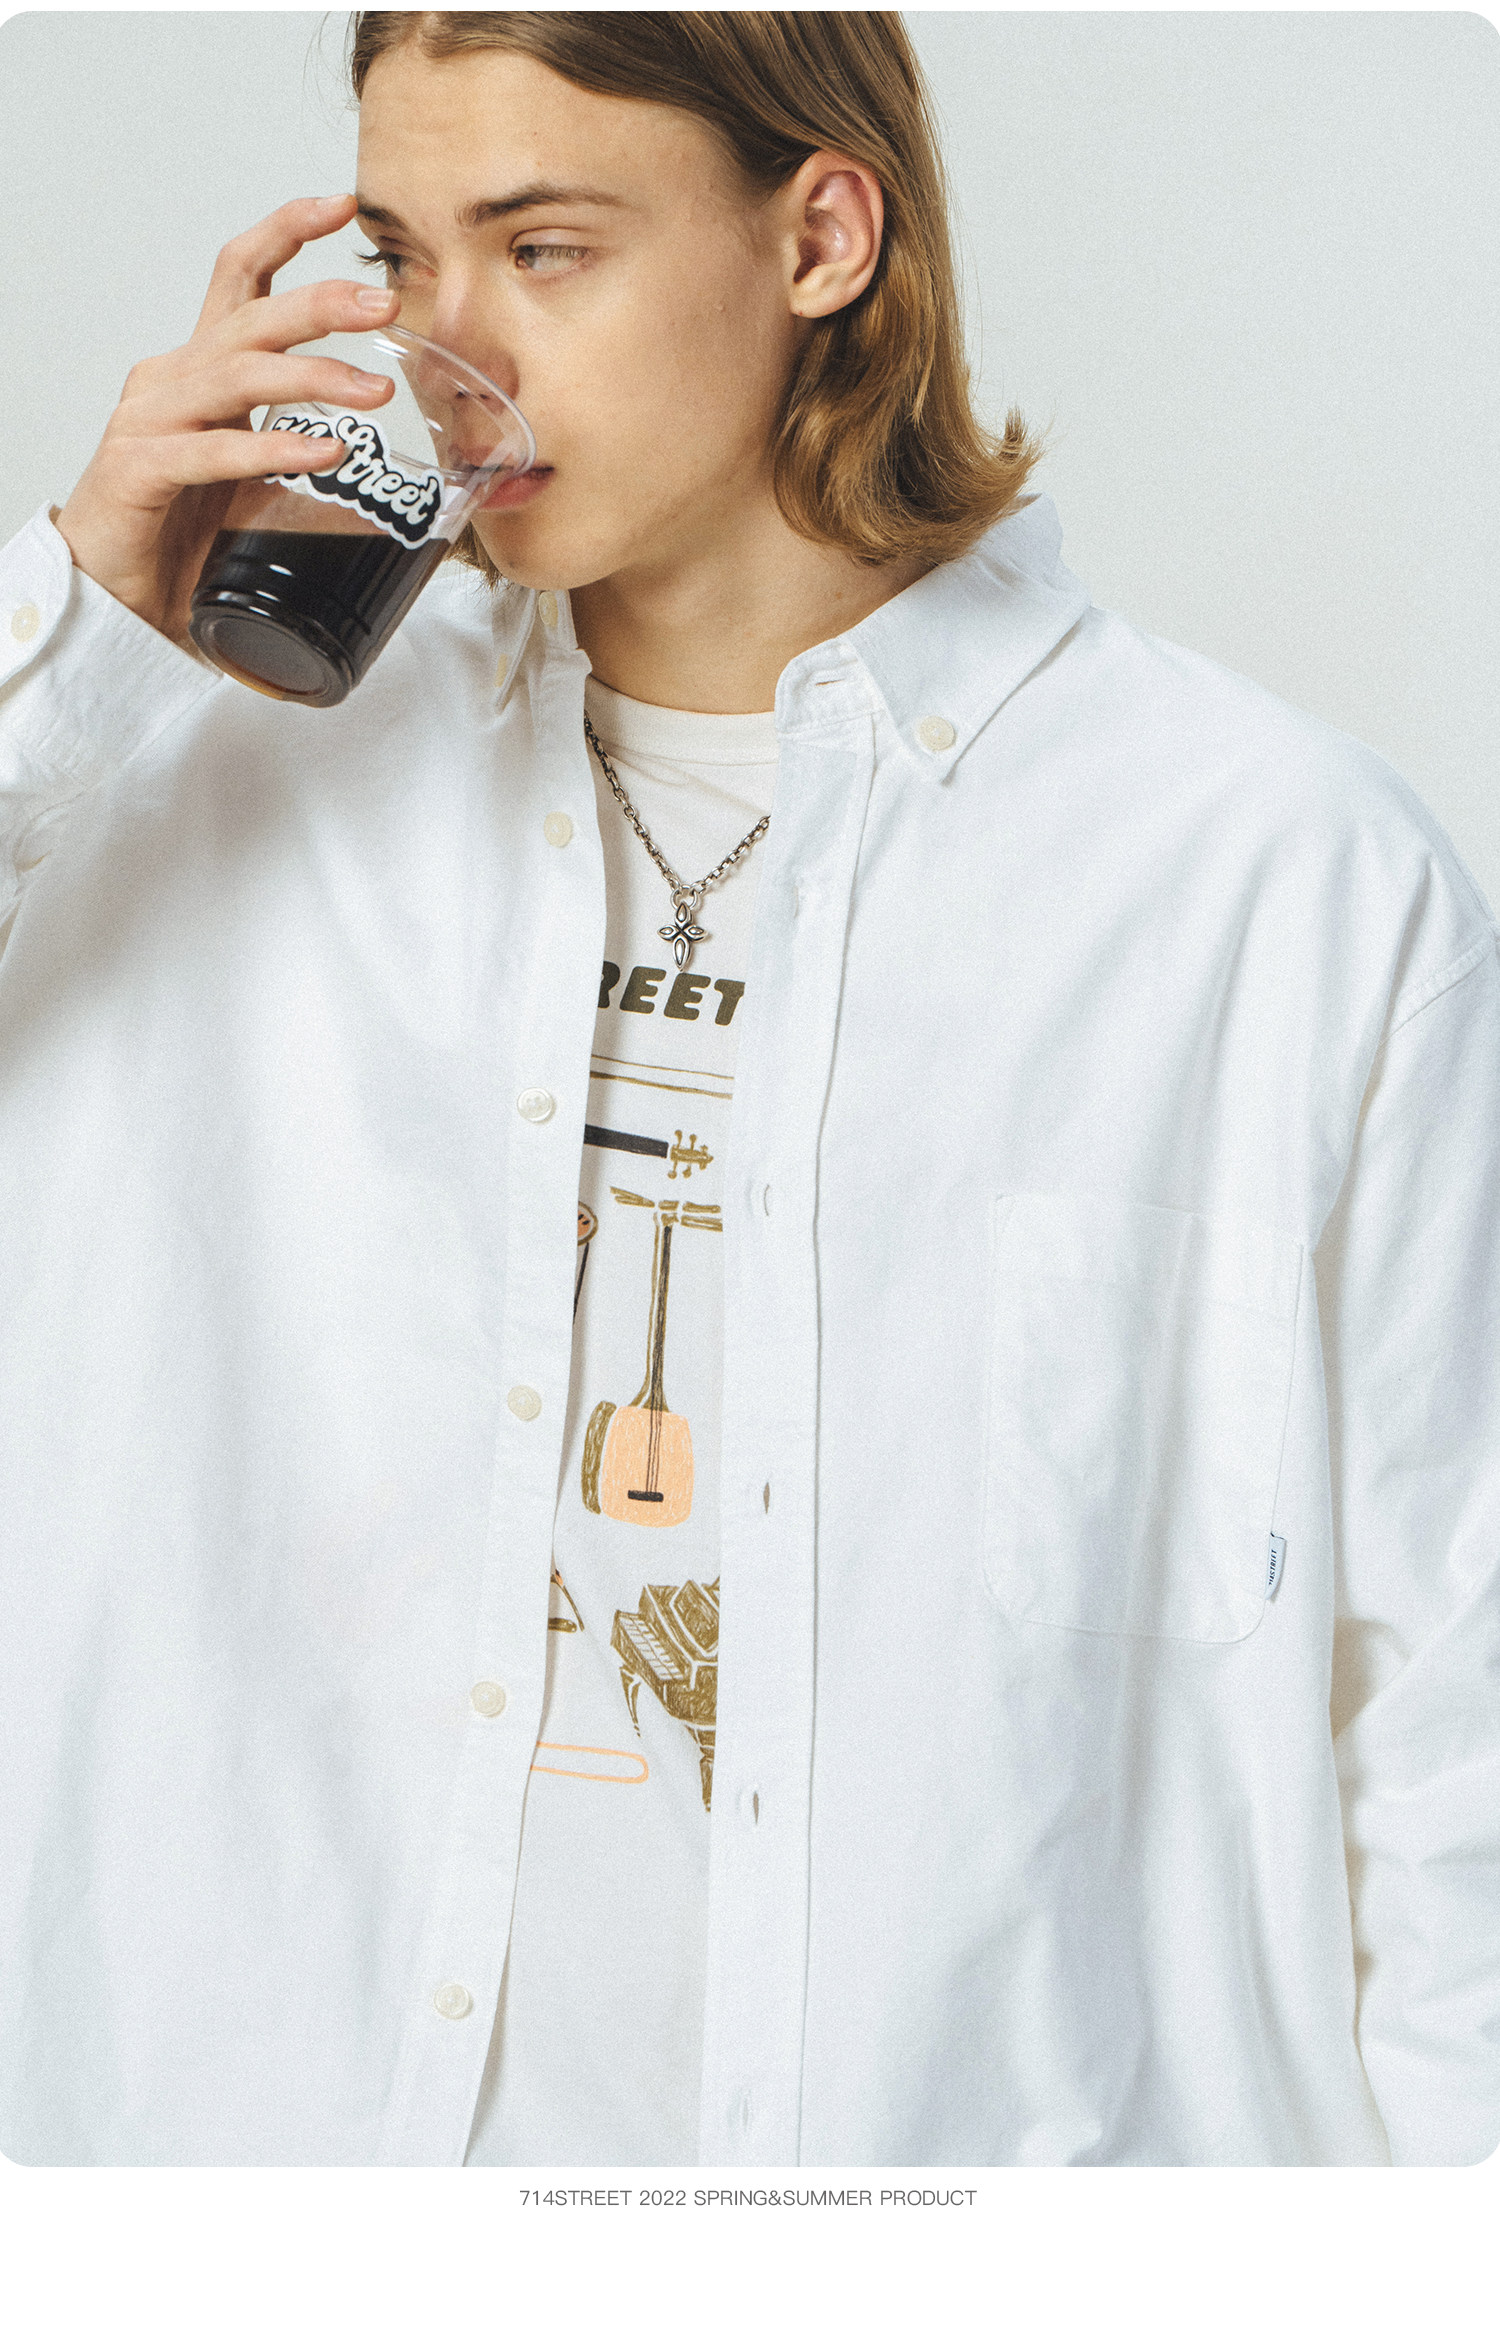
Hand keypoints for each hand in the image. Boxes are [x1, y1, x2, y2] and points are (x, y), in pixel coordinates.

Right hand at [55, 194, 398, 642]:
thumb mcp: (250, 484)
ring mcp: (150, 420)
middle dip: (321, 303)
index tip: (341, 206)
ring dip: (313, 379)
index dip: (287, 232)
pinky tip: (324, 451)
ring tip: (375, 393)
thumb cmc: (175, 531)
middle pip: (249, 317)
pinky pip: (215, 451)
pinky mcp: (139, 470)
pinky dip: (274, 449)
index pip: (239, 276)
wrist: (110, 594)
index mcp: (199, 369)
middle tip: (386, 306)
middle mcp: (171, 379)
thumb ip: (298, 459)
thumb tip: (379, 476)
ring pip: (237, 377)